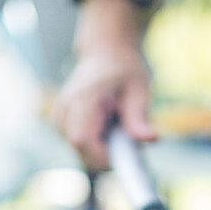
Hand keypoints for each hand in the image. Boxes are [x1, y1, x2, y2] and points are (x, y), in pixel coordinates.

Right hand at [53, 0, 156, 169]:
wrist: (106, 53)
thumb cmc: (123, 69)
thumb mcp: (139, 89)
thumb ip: (139, 117)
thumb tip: (151, 139)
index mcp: (82, 97)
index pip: (82, 140)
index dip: (102, 156)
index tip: (125, 157)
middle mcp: (64, 108)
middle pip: (80, 151)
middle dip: (106, 154)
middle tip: (127, 139)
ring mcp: (59, 117)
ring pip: (80, 152)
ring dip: (101, 149)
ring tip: (115, 126)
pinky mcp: (60, 124)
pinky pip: (79, 147)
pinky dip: (95, 144)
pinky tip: (105, 126)